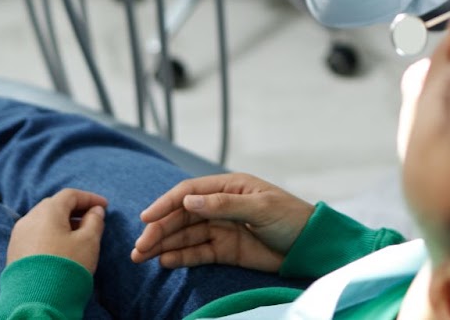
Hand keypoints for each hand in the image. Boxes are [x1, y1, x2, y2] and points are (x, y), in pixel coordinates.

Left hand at [7, 189, 107, 273]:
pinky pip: (35, 236)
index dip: (89, 198)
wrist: (37, 300)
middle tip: (91, 219)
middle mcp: (29, 219)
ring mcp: (18, 236)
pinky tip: (60, 248)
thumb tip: (95, 211)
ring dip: (62, 224)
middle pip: (55, 206)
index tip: (104, 206)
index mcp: (47, 211)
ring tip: (77, 236)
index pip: (70, 195)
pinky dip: (50, 236)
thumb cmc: (66, 266)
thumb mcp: (89, 241)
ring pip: (43, 221)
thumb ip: (95, 221)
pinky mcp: (14, 252)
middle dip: (75, 210)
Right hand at [132, 172, 314, 271]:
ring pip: (185, 235)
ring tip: (142, 256)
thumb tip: (189, 199)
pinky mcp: (226, 250)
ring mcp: (222, 228)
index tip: (146, 217)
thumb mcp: (261, 208)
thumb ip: (224, 204)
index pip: (189, 192)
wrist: (311, 247)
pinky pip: (197, 252)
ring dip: (163, 244)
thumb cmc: (291, 218)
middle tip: (139, 246)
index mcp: (229, 187)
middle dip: (159, 229)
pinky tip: (165, 261)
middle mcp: (221, 206)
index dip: (166, 203)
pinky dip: (180, 257)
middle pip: (182, 215)